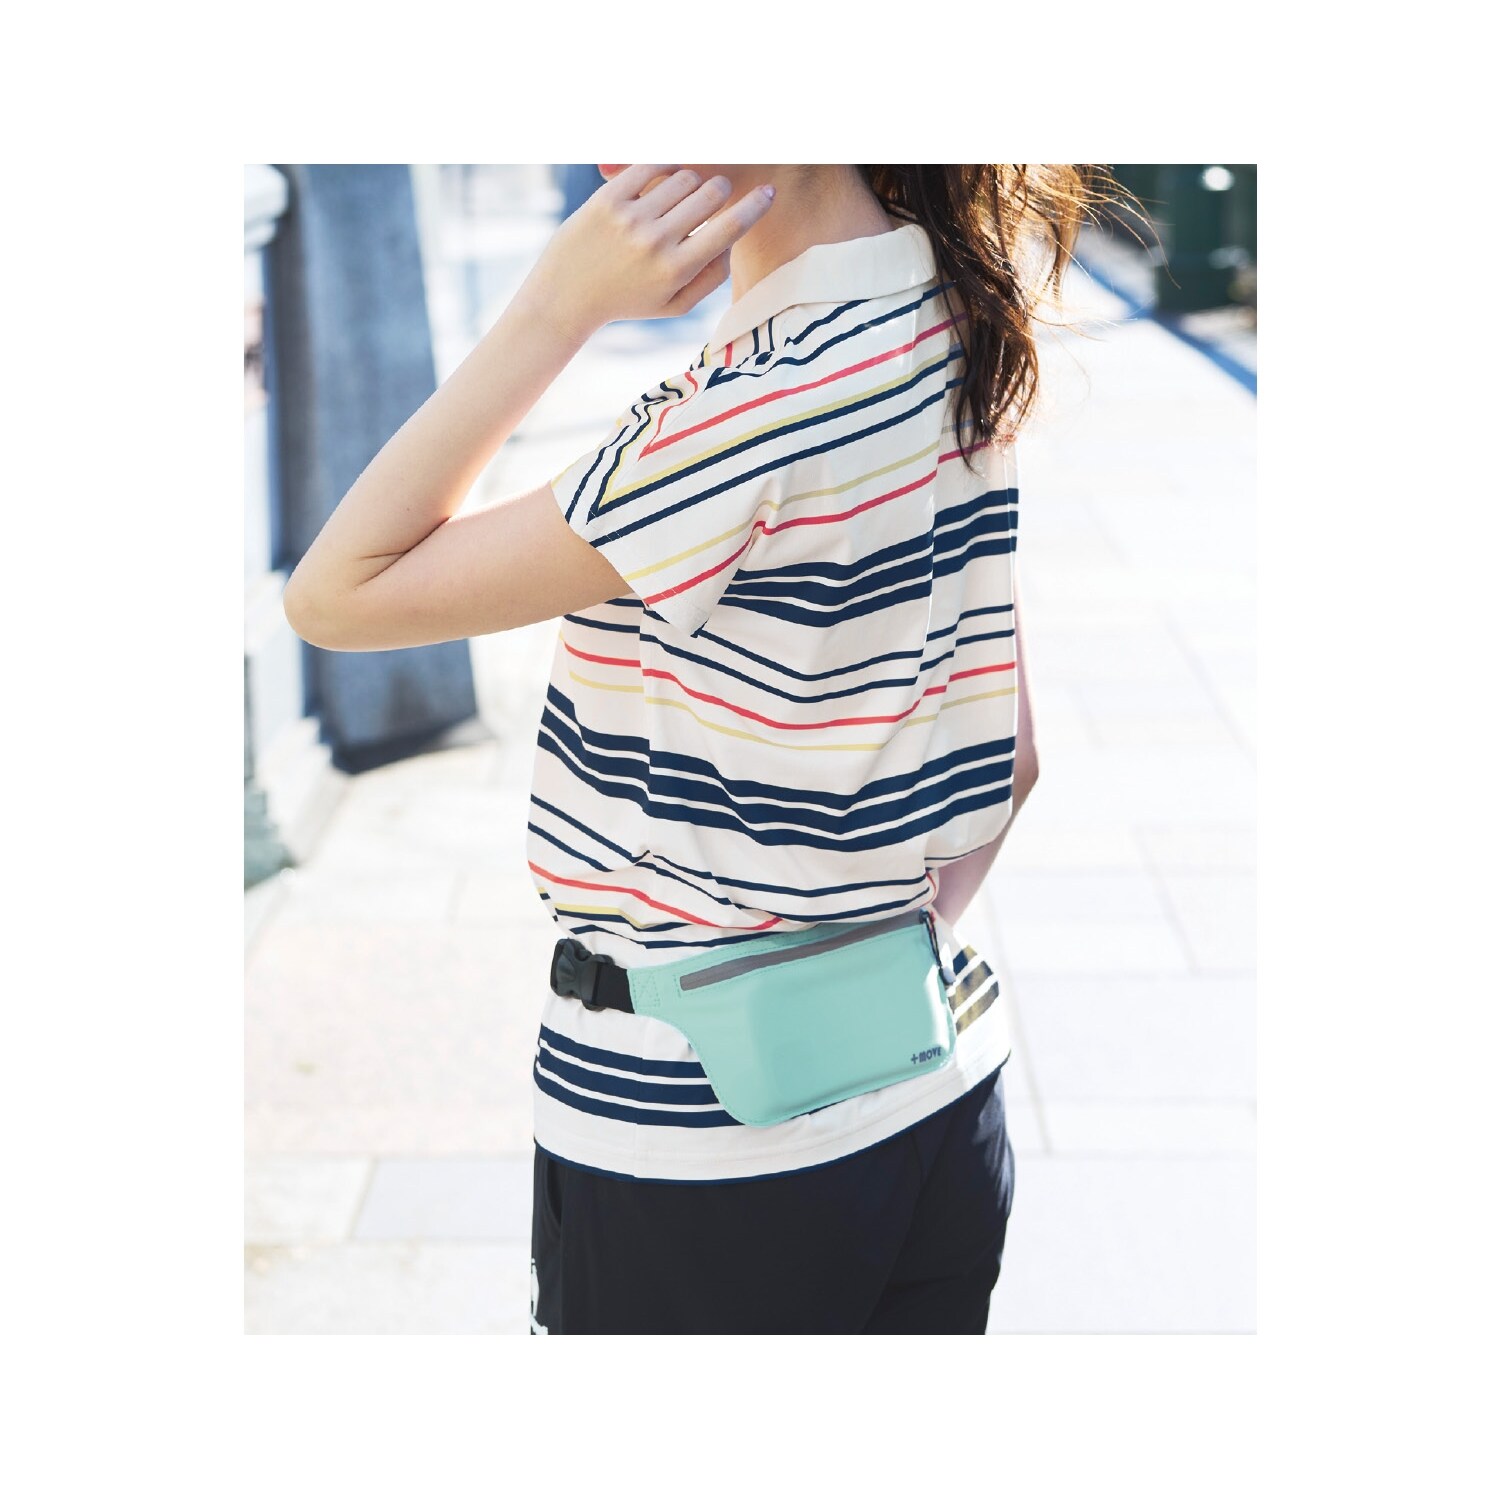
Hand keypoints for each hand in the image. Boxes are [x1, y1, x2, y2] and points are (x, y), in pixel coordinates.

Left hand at [520, 164, 774, 341]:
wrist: (566, 296)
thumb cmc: (628, 300)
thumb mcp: (675, 304)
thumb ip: (711, 277)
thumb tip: (735, 238)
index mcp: (677, 270)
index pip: (730, 228)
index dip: (755, 206)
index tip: (769, 191)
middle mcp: (656, 242)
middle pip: (711, 192)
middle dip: (721, 189)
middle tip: (716, 194)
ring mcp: (631, 218)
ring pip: (683, 176)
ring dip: (690, 180)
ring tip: (681, 196)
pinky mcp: (608, 198)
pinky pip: (650, 166)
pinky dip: (664, 166)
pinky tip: (665, 173)